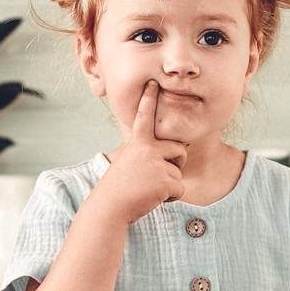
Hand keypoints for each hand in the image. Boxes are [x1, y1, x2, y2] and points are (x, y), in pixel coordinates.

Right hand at [93, 82, 187, 224]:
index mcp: (137, 143)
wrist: (110, 206)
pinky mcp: (165, 180)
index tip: (152, 83)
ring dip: (169, 184)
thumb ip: (145, 154)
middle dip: (177, 163)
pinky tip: (154, 198)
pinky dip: (171, 197)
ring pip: (179, 172)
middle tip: (159, 176)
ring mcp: (157, 164)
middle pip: (179, 149)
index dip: (148, 99)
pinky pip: (180, 188)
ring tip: (149, 189)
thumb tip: (165, 151)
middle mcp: (148, 149)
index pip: (144, 117)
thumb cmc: (118, 188)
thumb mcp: (128, 163)